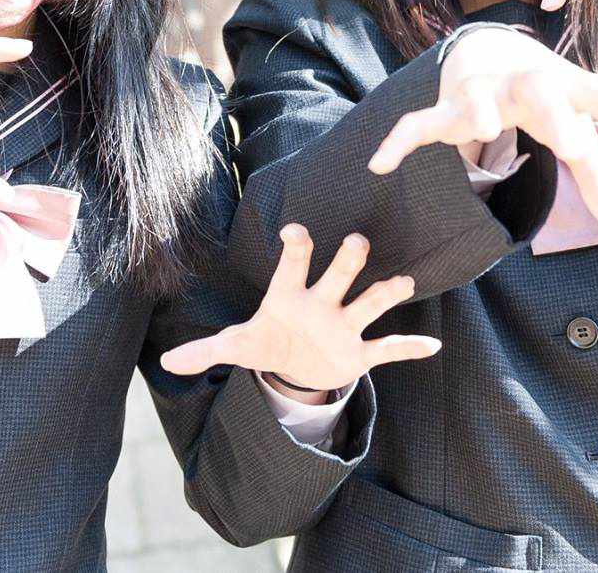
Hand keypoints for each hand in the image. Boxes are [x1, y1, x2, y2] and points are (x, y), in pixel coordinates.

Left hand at [157, 225, 439, 391]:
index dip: (294, 247)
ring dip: (386, 294)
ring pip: (369, 303)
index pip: (293, 263)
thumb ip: (205, 351)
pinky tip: (432, 346)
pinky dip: (408, 348)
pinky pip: (387, 348)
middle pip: (339, 274)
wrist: (295, 366)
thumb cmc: (266, 342)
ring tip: (405, 282)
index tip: (294, 231)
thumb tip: (166, 362)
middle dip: (346, 260)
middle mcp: (322, 302)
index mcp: (289, 295)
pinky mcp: (359, 353)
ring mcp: (344, 325)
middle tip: (356, 243)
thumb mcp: (236, 345)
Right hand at [368, 25, 597, 231]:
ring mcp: (483, 91)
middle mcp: (526, 82)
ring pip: (479, 98)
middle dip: (555, 116)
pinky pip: (419, 123)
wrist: (488, 50)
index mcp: (568, 86)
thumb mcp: (574, 125)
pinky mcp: (446, 107)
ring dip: (478, 110)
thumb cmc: (543, 98)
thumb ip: (596, 176)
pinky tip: (380, 165)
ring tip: (481, 128)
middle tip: (575, 146)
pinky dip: (399, 142)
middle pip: (544, 91)